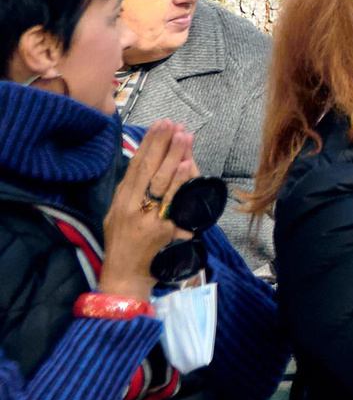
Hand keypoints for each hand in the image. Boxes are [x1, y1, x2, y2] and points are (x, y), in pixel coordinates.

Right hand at [99, 122, 195, 300]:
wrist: (124, 277)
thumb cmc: (124, 246)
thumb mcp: (120, 216)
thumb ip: (133, 194)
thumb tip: (152, 169)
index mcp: (121, 199)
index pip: (135, 165)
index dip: (148, 144)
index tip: (159, 125)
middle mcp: (129, 204)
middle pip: (147, 168)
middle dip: (160, 143)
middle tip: (173, 123)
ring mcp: (143, 216)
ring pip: (160, 180)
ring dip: (173, 155)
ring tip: (184, 136)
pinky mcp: (157, 228)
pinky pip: (171, 201)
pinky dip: (178, 182)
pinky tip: (185, 166)